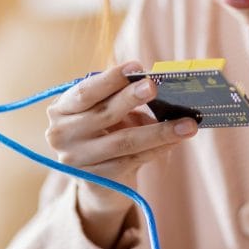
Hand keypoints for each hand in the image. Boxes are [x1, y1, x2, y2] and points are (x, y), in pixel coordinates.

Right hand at [45, 61, 197, 217]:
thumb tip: (155, 89)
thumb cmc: (104, 134)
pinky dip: (158, 148)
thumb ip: (120, 100)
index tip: (136, 66)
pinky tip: (177, 140)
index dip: (110, 79)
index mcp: (61, 111)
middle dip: (131, 98)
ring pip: (124, 141)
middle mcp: (61, 135)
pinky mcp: (97, 180)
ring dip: (159, 131)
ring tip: (187, 123)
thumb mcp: (105, 114)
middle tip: (155, 86)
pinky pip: (134, 160)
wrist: (99, 183)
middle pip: (103, 114)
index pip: (85, 92)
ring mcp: (77, 160)